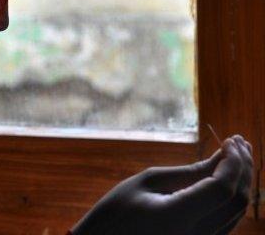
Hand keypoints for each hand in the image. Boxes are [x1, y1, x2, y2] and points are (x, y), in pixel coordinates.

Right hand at [70, 135, 253, 234]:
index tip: (230, 139)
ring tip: (237, 153)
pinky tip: (227, 175)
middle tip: (238, 142)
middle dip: (242, 168)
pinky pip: (226, 219)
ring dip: (240, 180)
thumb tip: (221, 157)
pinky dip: (231, 195)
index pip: (220, 188)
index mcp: (174, 218)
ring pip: (236, 211)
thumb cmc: (116, 212)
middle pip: (235, 201)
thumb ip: (188, 173)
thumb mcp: (146, 183)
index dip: (232, 162)